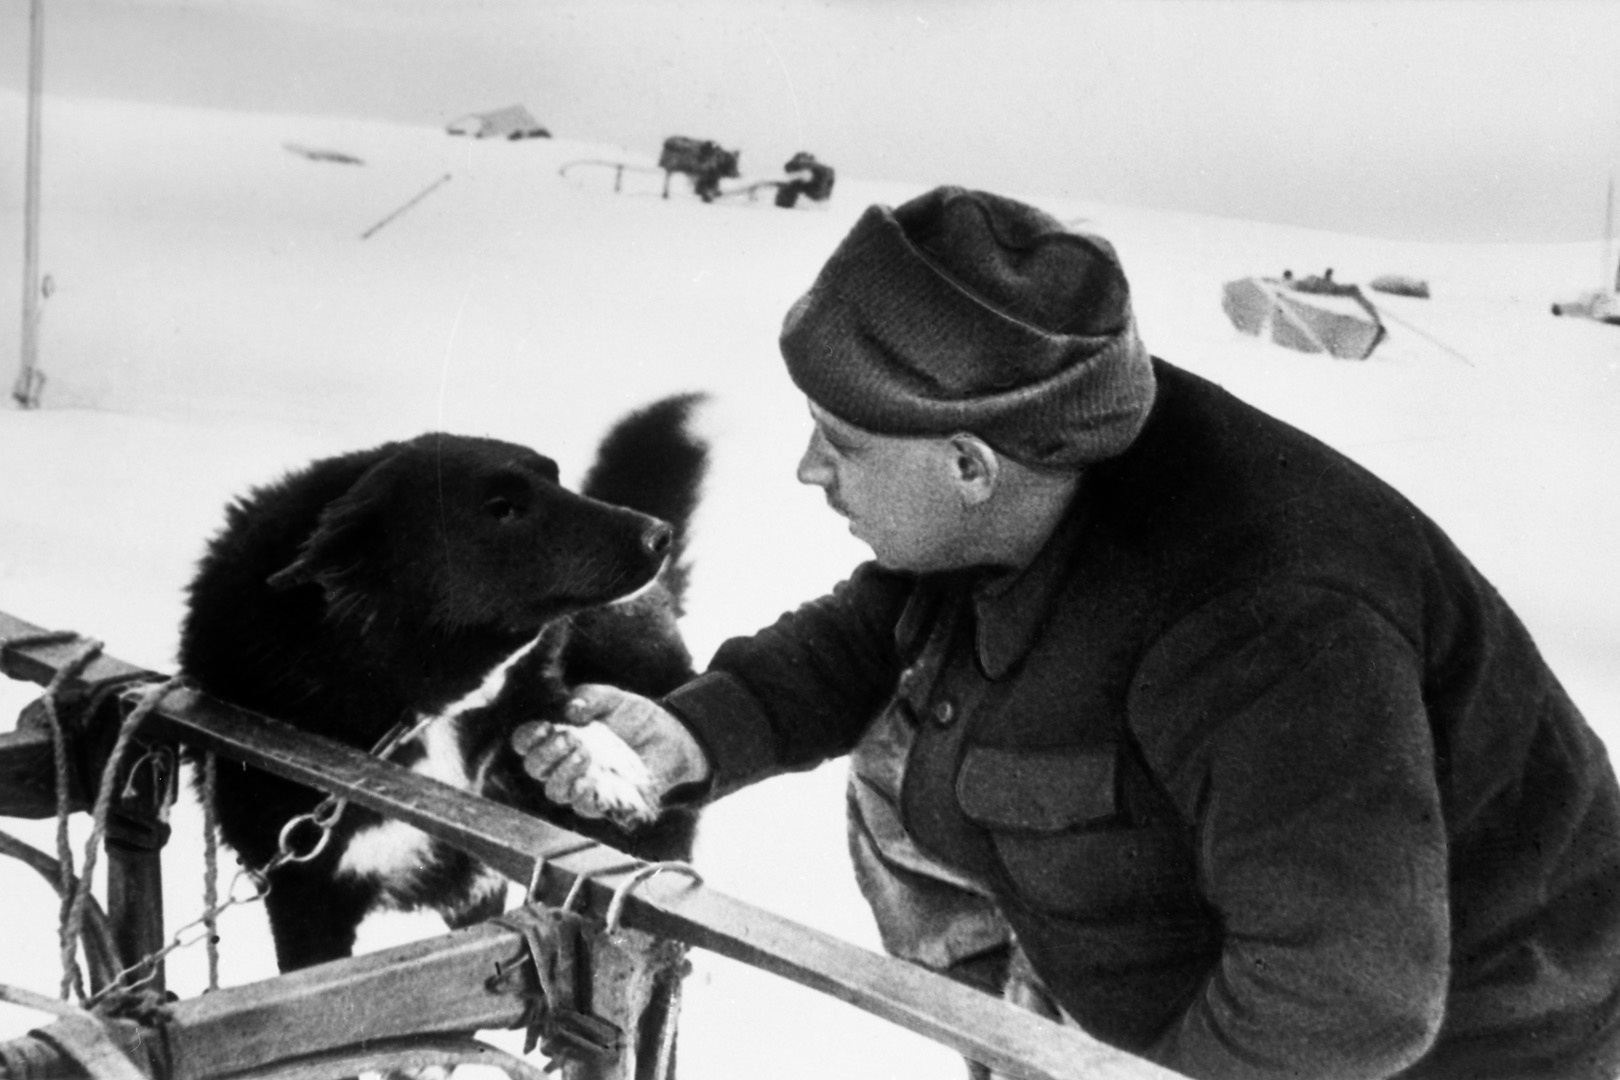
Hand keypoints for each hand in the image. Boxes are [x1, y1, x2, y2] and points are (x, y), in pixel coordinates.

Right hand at [510, 684, 710, 820]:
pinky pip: (584, 808)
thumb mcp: (612, 698)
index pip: (526, 743)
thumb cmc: (634, 715)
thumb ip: (589, 697)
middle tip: (568, 739)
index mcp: (559, 736)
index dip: (527, 738)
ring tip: (584, 755)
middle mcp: (565, 762)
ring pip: (554, 791)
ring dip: (562, 774)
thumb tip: (570, 710)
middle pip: (535, 769)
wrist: (671, 735)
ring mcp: (583, 783)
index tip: (545, 727)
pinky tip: (590, 780)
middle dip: (545, 755)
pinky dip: (582, 796)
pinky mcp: (606, 800)